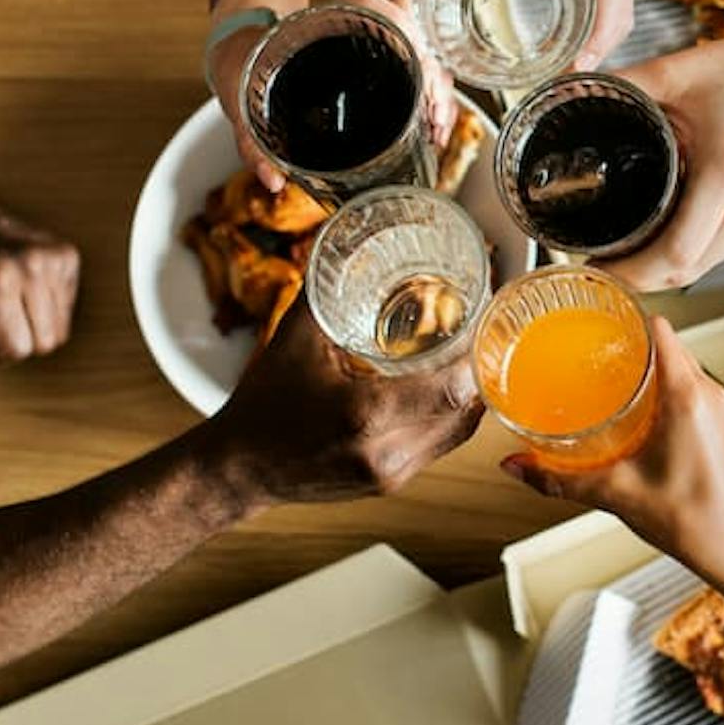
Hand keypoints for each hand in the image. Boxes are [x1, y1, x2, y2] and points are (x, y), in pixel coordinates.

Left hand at [0, 183, 81, 412]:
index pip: (16, 350)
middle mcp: (29, 267)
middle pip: (44, 343)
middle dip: (15, 341)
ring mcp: (52, 257)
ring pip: (60, 329)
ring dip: (31, 327)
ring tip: (3, 306)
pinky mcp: (67, 254)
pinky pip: (68, 306)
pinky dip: (46, 308)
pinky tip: (20, 290)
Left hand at [207, 0, 455, 193]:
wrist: (240, 50)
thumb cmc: (243, 65)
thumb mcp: (242, 97)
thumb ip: (251, 141)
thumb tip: (274, 181)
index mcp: (333, 17)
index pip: (390, 14)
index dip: (414, 47)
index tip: (424, 85)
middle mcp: (361, 22)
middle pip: (418, 38)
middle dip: (436, 82)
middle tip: (435, 123)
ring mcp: (374, 41)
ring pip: (425, 55)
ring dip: (439, 92)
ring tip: (437, 132)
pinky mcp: (379, 61)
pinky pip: (417, 70)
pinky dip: (430, 96)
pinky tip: (433, 127)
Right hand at [209, 297, 483, 503]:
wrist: (238, 470)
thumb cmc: (263, 404)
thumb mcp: (294, 338)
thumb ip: (326, 288)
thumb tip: (346, 240)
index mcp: (365, 414)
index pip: (453, 390)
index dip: (479, 355)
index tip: (485, 319)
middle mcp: (386, 452)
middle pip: (465, 411)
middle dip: (481, 369)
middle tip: (483, 329)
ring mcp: (391, 474)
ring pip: (458, 432)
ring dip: (470, 395)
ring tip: (471, 354)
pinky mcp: (391, 484)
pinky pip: (440, 447)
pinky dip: (449, 416)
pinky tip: (447, 389)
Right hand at [499, 318, 723, 603]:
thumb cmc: (692, 520)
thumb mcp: (615, 493)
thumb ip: (559, 478)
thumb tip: (518, 466)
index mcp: (686, 396)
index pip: (660, 329)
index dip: (627, 316)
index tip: (598, 316)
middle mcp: (707, 392)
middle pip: (665, 342)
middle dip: (628, 340)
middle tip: (590, 344)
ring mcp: (715, 406)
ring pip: (677, 362)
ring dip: (644, 361)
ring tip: (605, 368)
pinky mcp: (715, 421)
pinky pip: (686, 383)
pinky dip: (658, 381)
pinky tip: (630, 400)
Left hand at [608, 6, 723, 289]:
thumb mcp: (683, 69)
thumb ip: (627, 83)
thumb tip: (574, 87)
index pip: (674, 255)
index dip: (631, 271)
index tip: (599, 265)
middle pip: (690, 271)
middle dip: (644, 276)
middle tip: (608, 262)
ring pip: (712, 261)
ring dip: (674, 262)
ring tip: (638, 245)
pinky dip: (704, 241)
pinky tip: (684, 222)